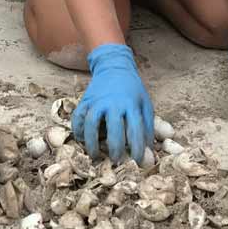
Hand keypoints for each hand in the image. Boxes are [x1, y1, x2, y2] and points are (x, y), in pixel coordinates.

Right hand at [72, 43, 153, 163]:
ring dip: (92, 143)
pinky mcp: (85, 101)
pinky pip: (78, 118)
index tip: (136, 161)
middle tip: (116, 161)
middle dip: (115, 148)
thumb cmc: (132, 89)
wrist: (114, 67)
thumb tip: (149, 150)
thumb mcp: (145, 103)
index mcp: (131, 104)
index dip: (136, 148)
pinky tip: (83, 141)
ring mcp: (97, 101)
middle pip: (113, 129)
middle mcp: (113, 103)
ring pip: (92, 124)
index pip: (135, 130)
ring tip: (95, 155)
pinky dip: (78, 131)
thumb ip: (148, 125)